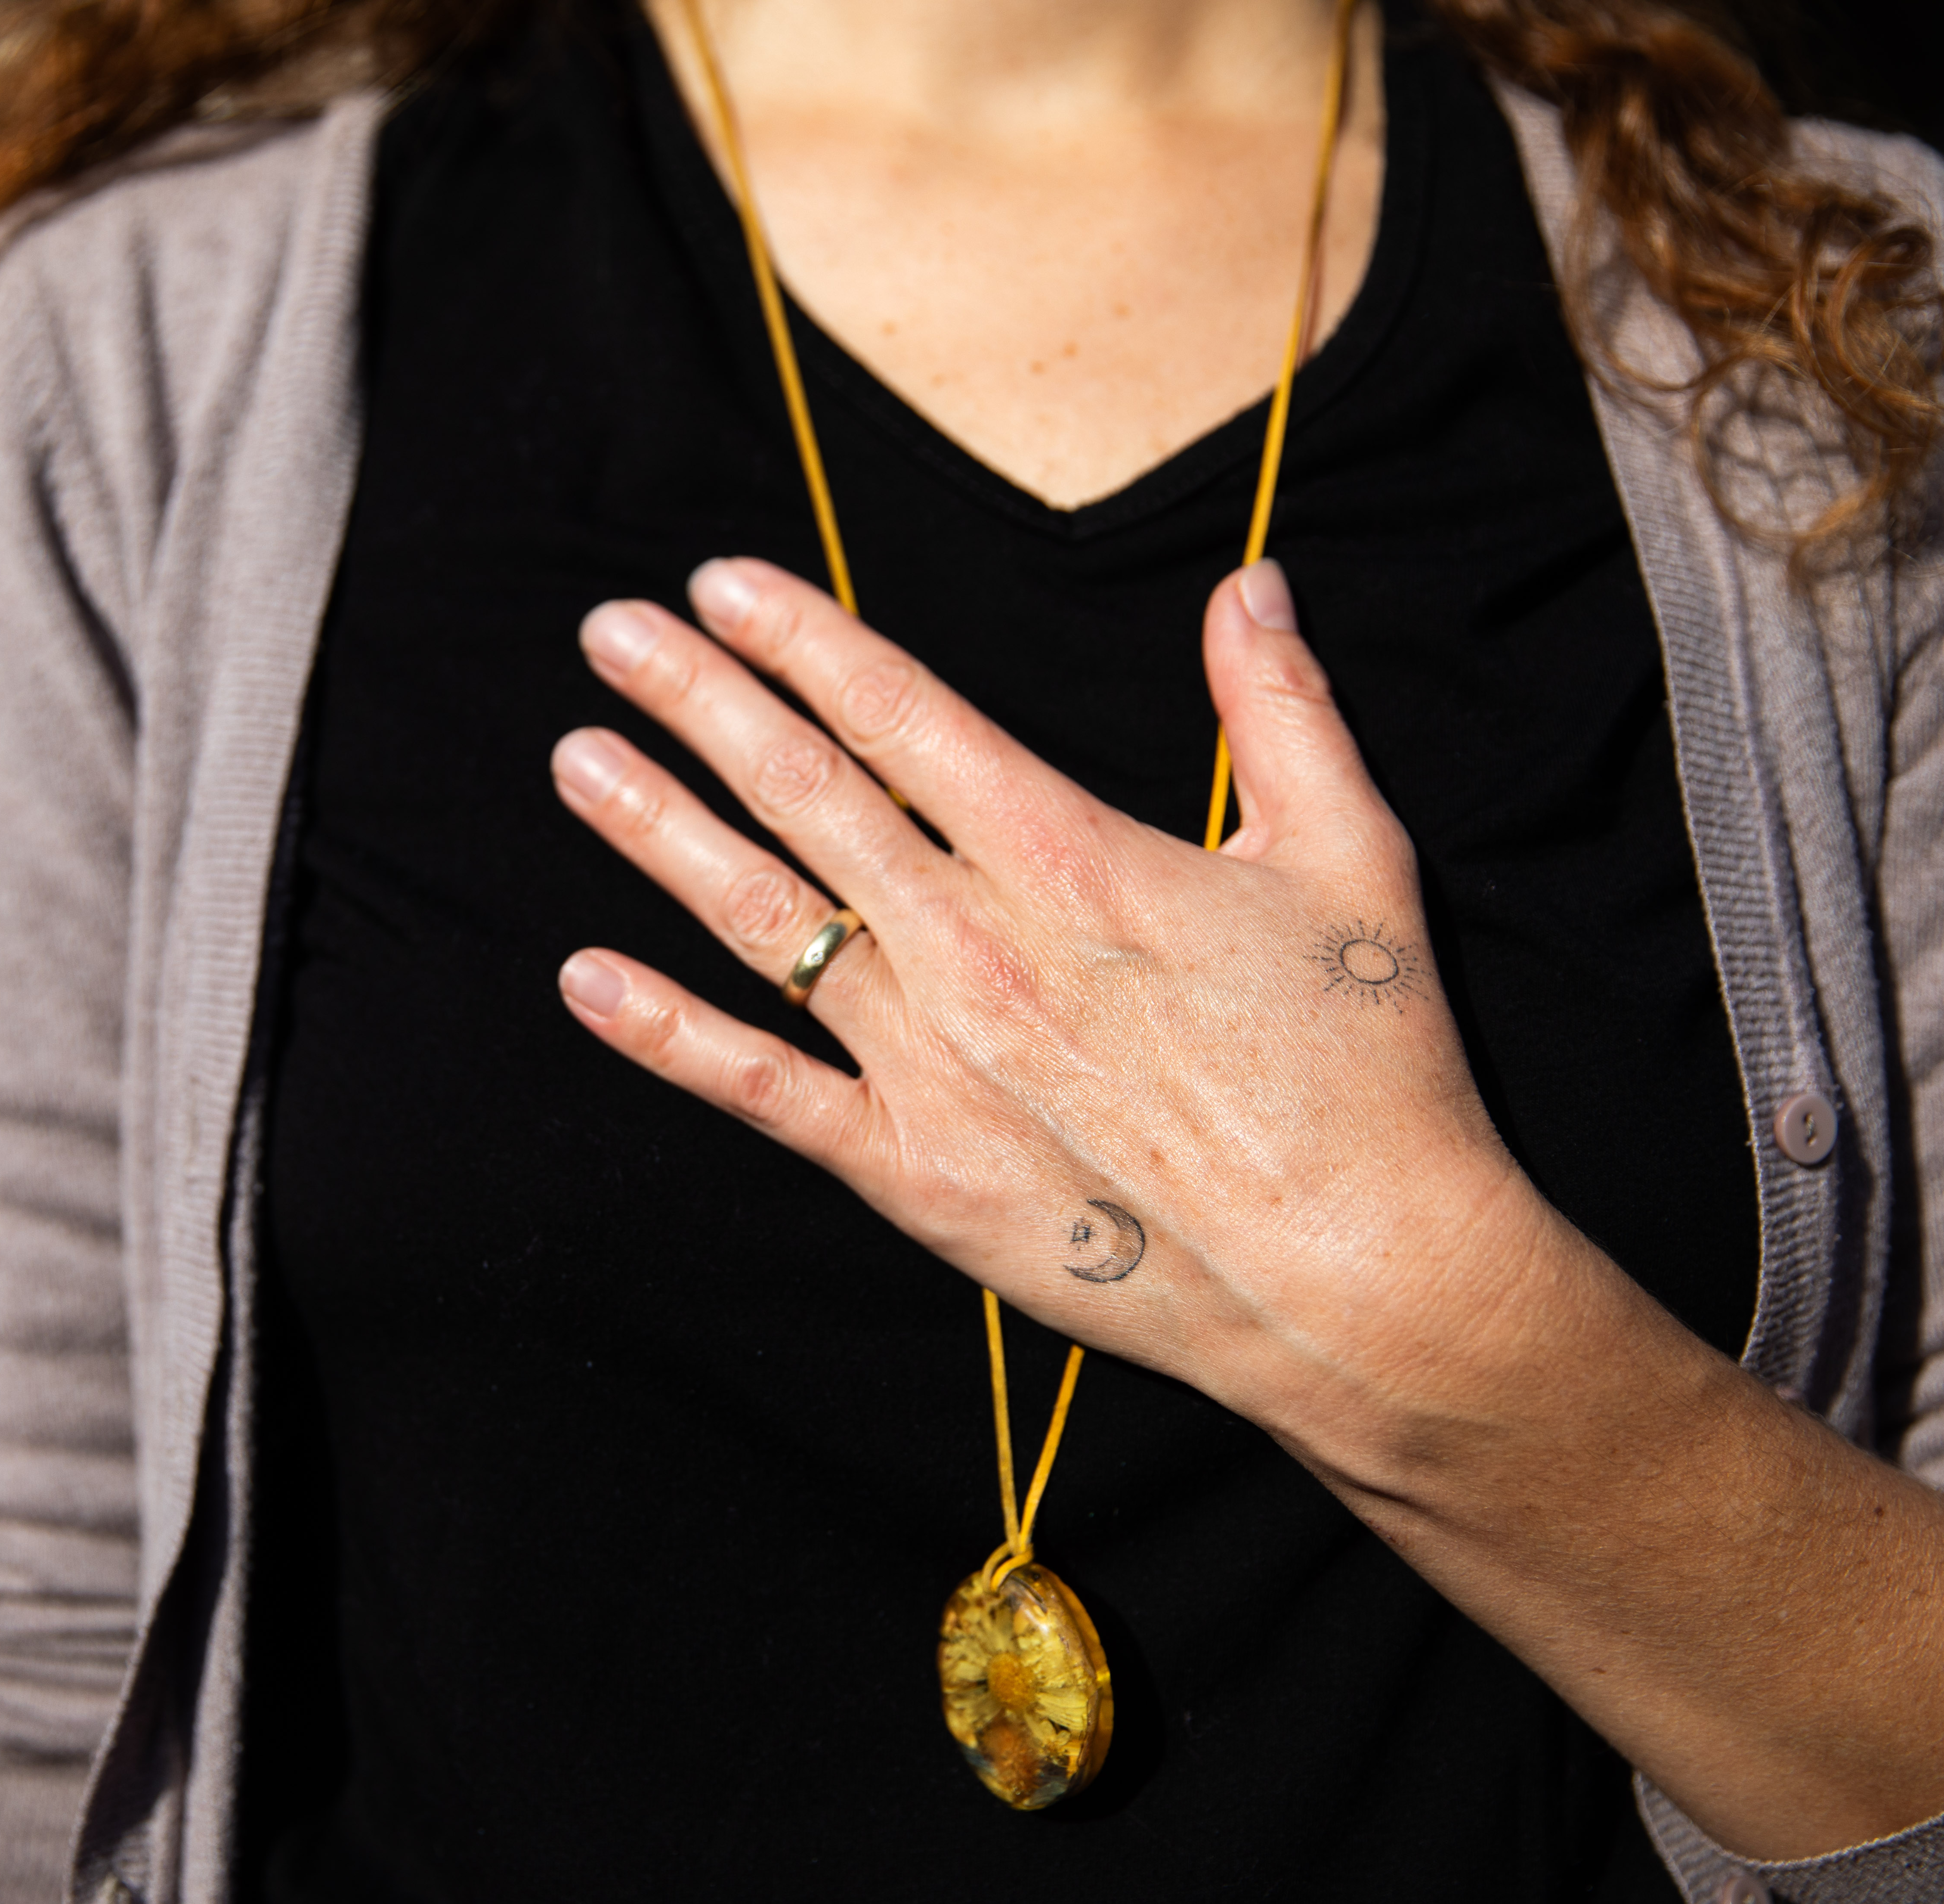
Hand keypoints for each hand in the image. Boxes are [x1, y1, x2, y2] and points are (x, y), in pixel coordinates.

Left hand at [549, 555, 1574, 1462]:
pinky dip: (666, 1034)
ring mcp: (933, 1063)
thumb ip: (1282, 708)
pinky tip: (584, 978)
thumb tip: (1252, 581)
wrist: (1363, 1282)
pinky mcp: (914, 1173)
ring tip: (578, 759)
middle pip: (806, 795)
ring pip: (765, 921)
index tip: (721, 584)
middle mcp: (977, 948)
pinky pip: (763, 1090)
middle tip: (610, 632)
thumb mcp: (1348, 859)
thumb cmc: (1366, 1073)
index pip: (900, 718)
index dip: (802, 639)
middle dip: (700, 701)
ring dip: (659, 832)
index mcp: (1070, 860)